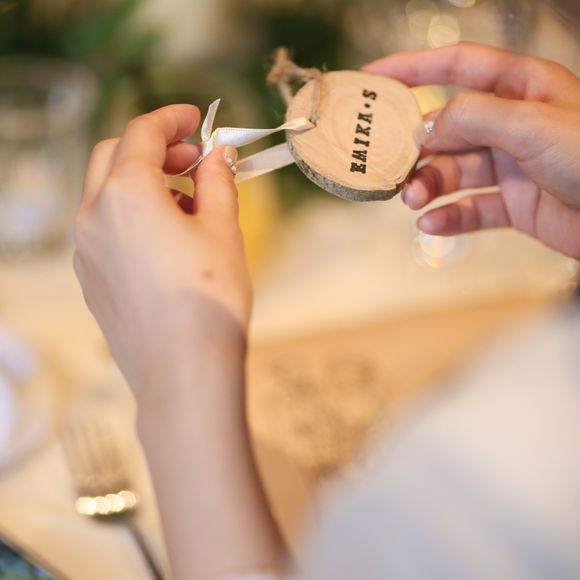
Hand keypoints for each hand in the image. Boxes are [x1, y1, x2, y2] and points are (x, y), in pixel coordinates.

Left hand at [74, 105, 250, 393]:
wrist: (184, 370)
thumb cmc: (209, 298)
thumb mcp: (224, 230)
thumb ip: (218, 182)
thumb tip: (218, 156)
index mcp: (126, 195)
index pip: (142, 133)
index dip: (172, 118)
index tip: (196, 118)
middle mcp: (93, 217)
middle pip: (112, 157)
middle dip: (152, 149)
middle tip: (193, 161)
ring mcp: (85, 251)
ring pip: (105, 194)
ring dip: (141, 183)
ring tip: (188, 205)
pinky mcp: (90, 279)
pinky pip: (104, 229)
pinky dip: (130, 216)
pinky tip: (166, 239)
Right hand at [365, 43, 579, 258]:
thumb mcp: (532, 125)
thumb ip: (474, 117)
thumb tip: (426, 127)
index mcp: (521, 88)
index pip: (457, 66)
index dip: (412, 68)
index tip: (373, 78)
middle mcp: (512, 124)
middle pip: (448, 128)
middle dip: (417, 148)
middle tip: (392, 167)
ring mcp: (512, 166)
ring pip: (454, 171)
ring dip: (428, 185)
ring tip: (413, 200)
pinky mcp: (515, 205)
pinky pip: (472, 208)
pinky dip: (449, 217)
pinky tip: (432, 224)